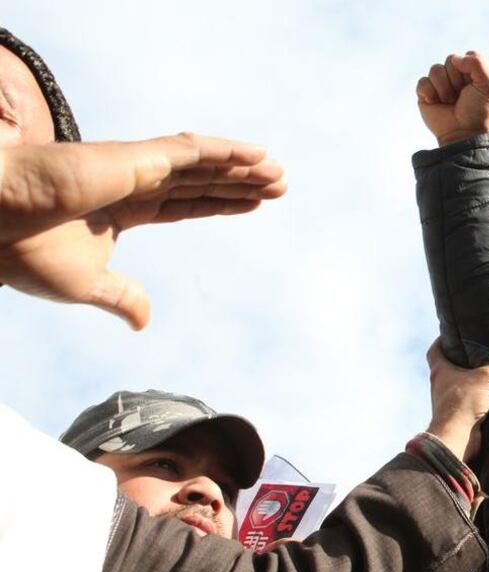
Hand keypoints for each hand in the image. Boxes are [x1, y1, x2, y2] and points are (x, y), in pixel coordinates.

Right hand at [0, 133, 285, 328]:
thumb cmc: (21, 253)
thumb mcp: (85, 286)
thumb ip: (120, 298)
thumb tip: (145, 322)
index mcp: (122, 210)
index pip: (186, 203)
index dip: (221, 202)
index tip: (256, 204)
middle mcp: (131, 183)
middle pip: (202, 180)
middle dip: (242, 183)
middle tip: (281, 186)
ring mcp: (132, 167)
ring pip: (201, 163)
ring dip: (242, 166)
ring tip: (278, 173)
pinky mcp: (131, 158)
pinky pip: (188, 151)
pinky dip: (224, 152)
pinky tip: (254, 155)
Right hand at [416, 51, 488, 146]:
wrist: (464, 133)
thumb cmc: (479, 111)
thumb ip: (478, 63)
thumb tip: (455, 58)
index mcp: (471, 72)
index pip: (467, 55)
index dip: (469, 70)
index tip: (474, 87)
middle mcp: (455, 75)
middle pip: (450, 60)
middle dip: (457, 80)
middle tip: (461, 97)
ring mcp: (439, 84)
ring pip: (435, 69)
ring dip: (444, 88)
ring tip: (450, 102)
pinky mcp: (425, 93)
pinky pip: (423, 82)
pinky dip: (430, 93)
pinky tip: (436, 103)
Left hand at [425, 338, 488, 460]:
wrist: (457, 438)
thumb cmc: (464, 402)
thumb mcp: (488, 377)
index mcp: (440, 371)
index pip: (435, 350)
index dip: (442, 341)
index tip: (453, 334)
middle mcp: (441, 386)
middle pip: (448, 368)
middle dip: (461, 360)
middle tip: (478, 351)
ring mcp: (448, 402)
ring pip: (459, 386)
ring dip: (471, 380)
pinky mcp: (459, 416)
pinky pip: (468, 402)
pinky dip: (478, 397)